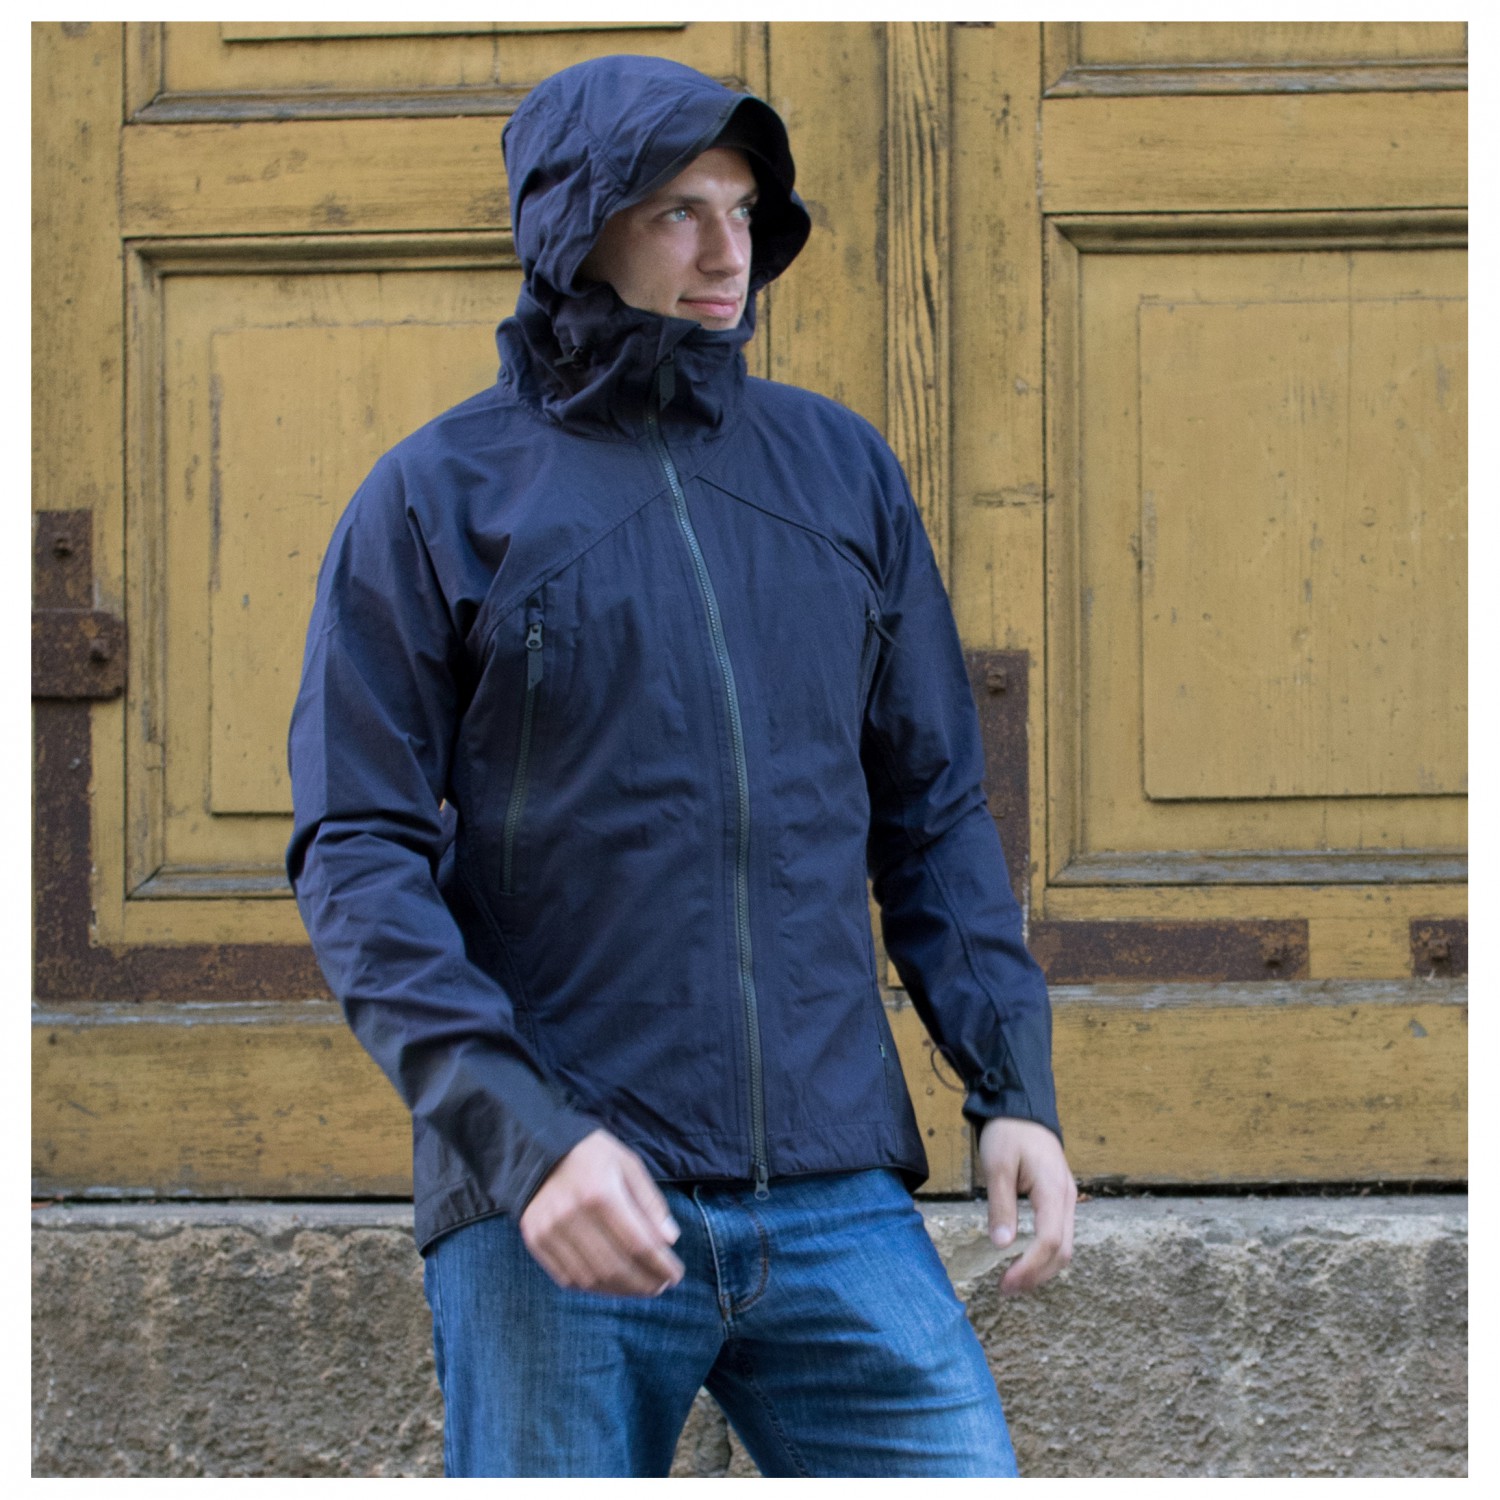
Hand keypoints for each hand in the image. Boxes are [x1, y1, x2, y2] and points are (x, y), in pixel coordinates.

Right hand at [519, 1129, 684, 1296]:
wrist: (537, 1148)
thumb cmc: (591, 1155)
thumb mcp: (628, 1164)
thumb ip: (650, 1201)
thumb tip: (669, 1240)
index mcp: (600, 1192)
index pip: (638, 1243)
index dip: (660, 1265)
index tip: (676, 1275)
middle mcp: (572, 1215)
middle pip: (615, 1267)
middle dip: (643, 1283)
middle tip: (660, 1286)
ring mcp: (549, 1231)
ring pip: (591, 1278)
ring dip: (621, 1290)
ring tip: (640, 1287)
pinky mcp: (534, 1240)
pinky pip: (567, 1278)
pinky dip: (594, 1287)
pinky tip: (612, 1283)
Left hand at [977, 1116, 1076, 1295]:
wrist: (1022, 1109)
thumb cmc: (1008, 1133)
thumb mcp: (998, 1166)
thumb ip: (1001, 1205)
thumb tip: (1002, 1246)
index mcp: (1054, 1190)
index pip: (1050, 1241)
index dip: (1030, 1267)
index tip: (1005, 1283)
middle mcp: (1068, 1199)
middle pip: (1063, 1251)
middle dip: (1037, 1275)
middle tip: (1006, 1289)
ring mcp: (1067, 1200)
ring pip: (1065, 1246)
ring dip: (1042, 1268)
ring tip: (1013, 1281)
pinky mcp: (1060, 1200)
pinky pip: (1059, 1234)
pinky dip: (1044, 1254)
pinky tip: (1023, 1260)